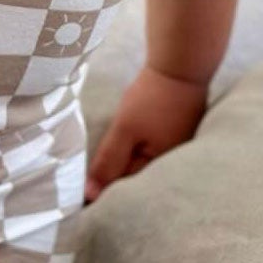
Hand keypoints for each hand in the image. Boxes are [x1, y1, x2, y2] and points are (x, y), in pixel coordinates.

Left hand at [83, 64, 209, 203]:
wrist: (181, 66)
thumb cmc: (153, 98)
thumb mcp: (125, 129)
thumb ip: (108, 162)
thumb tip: (90, 196)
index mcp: (163, 170)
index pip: (127, 189)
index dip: (104, 189)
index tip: (81, 194)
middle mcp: (174, 165)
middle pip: (138, 179)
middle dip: (116, 180)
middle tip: (89, 180)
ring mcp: (179, 150)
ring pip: (145, 164)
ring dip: (127, 163)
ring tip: (105, 164)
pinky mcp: (179, 135)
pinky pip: (154, 150)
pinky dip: (140, 149)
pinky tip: (130, 145)